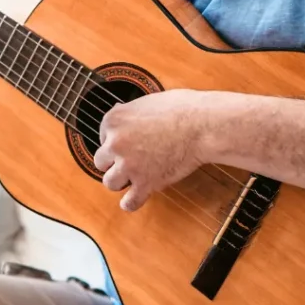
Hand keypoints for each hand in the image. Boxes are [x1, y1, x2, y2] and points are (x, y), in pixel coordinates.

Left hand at [93, 89, 213, 211]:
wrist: (202, 125)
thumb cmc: (181, 109)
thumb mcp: (146, 101)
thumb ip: (129, 112)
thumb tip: (120, 111)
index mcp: (114, 120)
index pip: (102, 135)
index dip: (118, 138)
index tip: (132, 139)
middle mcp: (116, 143)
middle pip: (101, 160)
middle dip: (115, 160)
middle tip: (132, 158)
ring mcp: (129, 165)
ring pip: (110, 182)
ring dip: (120, 181)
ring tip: (133, 176)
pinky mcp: (145, 183)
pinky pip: (129, 202)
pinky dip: (131, 203)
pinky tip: (134, 198)